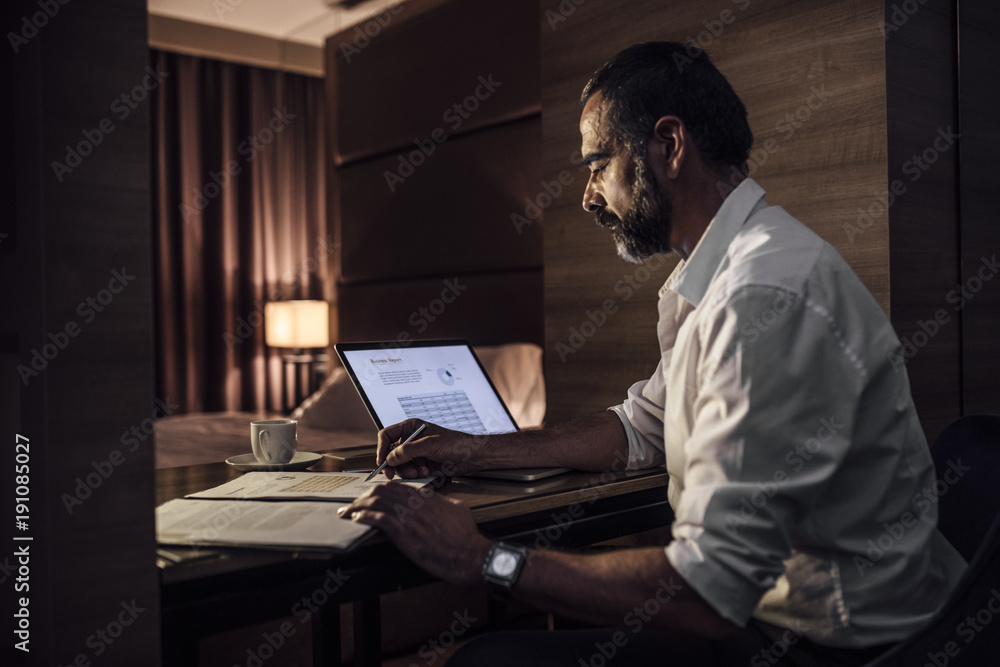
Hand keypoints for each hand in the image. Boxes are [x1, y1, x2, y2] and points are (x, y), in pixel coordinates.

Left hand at [338, 482, 491, 584]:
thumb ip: (445, 503)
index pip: (398, 487)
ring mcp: (408, 516)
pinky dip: (363, 517)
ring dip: (358, 506)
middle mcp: (415, 503)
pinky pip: (377, 518)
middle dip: (365, 496)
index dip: (382, 491)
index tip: (373, 496)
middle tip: (355, 503)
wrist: (467, 553)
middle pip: (383, 491)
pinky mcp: (403, 532)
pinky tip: (356, 518)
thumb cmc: (465, 536)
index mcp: (427, 497)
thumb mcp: (458, 509)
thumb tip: (441, 501)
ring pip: (376, 502)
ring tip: (348, 511)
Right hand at [377, 419, 484, 479]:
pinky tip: (426, 472)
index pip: (386, 435)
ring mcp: (415, 453)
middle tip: (392, 474)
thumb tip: (389, 458)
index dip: (381, 447)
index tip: (381, 460)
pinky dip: (415, 474)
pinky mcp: (421, 464)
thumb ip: (408, 450)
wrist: (470, 456)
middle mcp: (410, 440)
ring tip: (419, 471)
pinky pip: (409, 471)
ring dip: (406, 470)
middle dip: (393, 464)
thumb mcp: (429, 444)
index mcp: (410, 428)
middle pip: (390, 453)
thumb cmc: (454, 443)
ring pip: (399, 465)